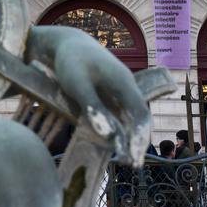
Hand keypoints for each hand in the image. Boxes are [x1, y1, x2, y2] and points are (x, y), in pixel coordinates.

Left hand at [27, 26, 150, 165]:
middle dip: (139, 141)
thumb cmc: (70, 61)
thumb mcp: (77, 85)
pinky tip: (115, 141)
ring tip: (125, 157)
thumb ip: (93, 109)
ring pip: (133, 115)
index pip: (140, 114)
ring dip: (131, 136)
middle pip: (140, 117)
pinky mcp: (113, 91)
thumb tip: (109, 136)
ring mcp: (121, 88)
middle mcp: (127, 86)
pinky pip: (123, 112)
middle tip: (132, 164)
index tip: (134, 158)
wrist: (66, 42)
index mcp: (123, 82)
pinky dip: (123, 127)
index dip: (140, 138)